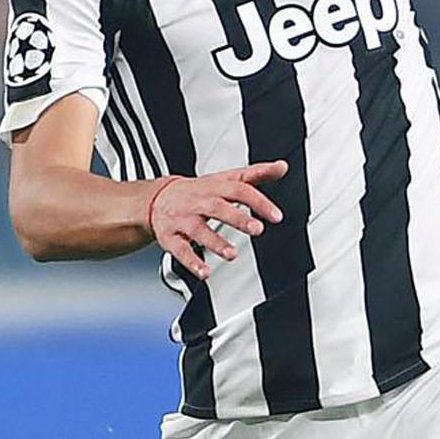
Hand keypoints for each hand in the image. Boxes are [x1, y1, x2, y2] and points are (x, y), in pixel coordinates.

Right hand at [142, 162, 286, 280]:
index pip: (238, 189)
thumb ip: (255, 174)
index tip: (275, 216)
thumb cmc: (198, 191)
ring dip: (215, 243)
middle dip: (237, 218)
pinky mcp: (170, 237)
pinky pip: (180, 250)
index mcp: (215, 187)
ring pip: (198, 230)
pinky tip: (204, 272)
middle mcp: (199, 202)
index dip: (258, 202)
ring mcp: (183, 219)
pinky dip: (192, 262)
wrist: (157, 198)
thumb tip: (282, 167)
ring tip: (232, 254)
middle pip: (217, 207)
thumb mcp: (225, 178)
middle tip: (257, 229)